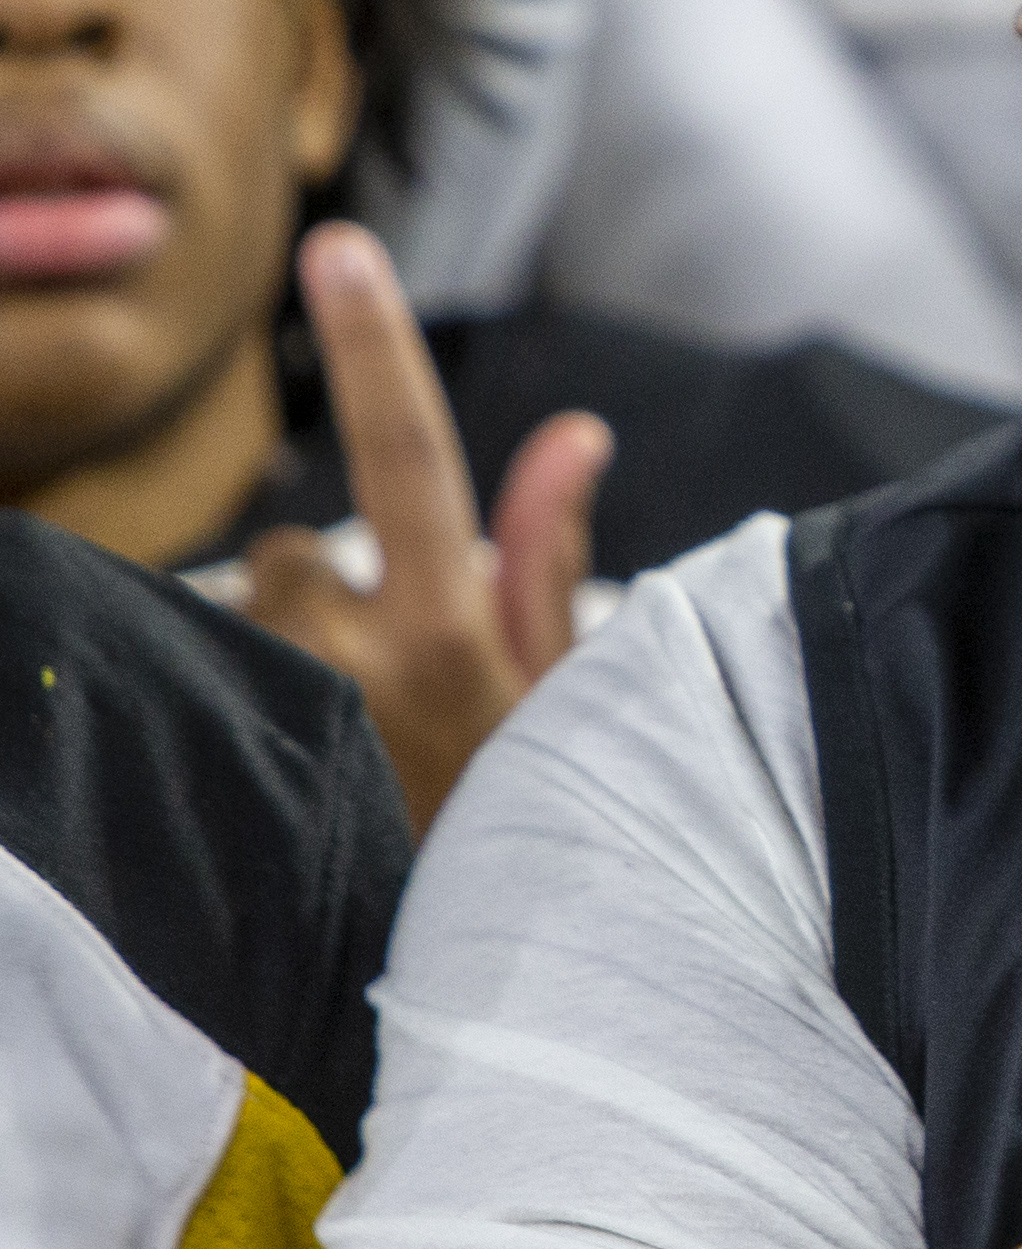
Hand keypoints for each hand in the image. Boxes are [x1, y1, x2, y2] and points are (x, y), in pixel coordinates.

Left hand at [236, 223, 610, 832]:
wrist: (464, 998)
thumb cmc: (535, 836)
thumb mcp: (569, 702)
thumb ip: (549, 557)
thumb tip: (577, 431)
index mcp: (446, 632)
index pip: (411, 454)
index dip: (374, 344)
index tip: (339, 250)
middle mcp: (346, 658)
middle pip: (295, 552)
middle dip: (326, 597)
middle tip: (383, 695)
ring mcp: (270, 712)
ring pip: (248, 619)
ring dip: (285, 658)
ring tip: (338, 746)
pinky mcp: (219, 754)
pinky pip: (217, 680)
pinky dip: (248, 705)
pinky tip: (284, 774)